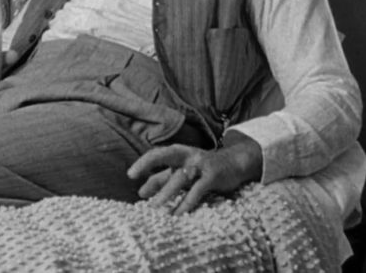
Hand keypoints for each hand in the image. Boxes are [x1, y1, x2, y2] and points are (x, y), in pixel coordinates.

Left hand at [126, 131, 262, 214]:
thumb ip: (162, 179)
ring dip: (166, 193)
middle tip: (134, 178)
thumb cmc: (202, 168)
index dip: (143, 163)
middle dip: (148, 164)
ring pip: (180, 177)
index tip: (130, 175)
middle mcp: (187, 155)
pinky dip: (187, 202)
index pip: (156, 154)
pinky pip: (197, 190)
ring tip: (155, 207)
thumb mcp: (181, 171)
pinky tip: (178, 213)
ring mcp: (200, 164)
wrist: (235, 162)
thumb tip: (140, 192)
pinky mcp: (213, 176)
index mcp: (178, 152)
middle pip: (164, 155)